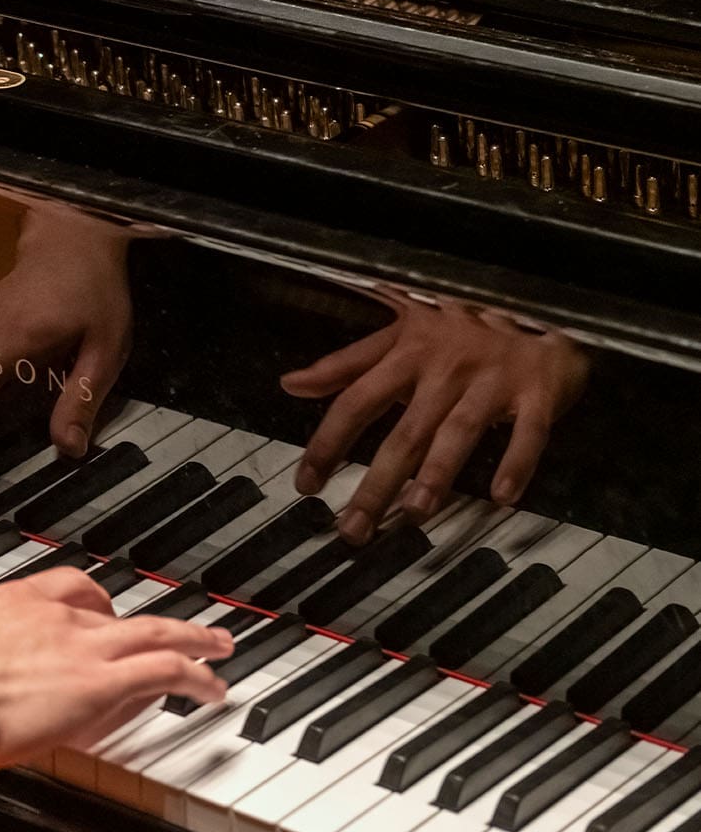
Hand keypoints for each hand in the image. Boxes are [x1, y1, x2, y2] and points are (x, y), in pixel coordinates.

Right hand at [0, 568, 229, 772]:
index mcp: (10, 602)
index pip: (66, 589)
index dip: (92, 601)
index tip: (104, 610)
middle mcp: (51, 616)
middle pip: (117, 606)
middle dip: (150, 617)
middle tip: (178, 627)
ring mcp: (78, 648)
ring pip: (154, 633)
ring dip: (193, 640)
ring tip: (218, 648)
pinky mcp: (96, 685)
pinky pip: (165, 672)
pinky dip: (196, 675)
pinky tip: (212, 687)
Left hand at [282, 294, 587, 543]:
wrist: (539, 304)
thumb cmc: (461, 326)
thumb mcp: (399, 333)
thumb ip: (346, 364)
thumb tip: (291, 383)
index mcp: (408, 354)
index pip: (356, 401)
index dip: (328, 442)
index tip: (306, 483)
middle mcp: (445, 370)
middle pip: (405, 432)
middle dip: (377, 482)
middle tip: (354, 527)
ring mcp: (491, 382)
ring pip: (458, 432)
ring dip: (437, 474)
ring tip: (416, 512)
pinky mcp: (537, 392)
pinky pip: (528, 431)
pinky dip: (517, 462)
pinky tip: (502, 497)